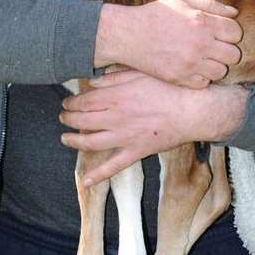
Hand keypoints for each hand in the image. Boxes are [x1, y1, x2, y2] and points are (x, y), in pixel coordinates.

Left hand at [59, 70, 247, 184]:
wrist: (192, 109)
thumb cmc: (167, 88)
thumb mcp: (139, 74)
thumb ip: (113, 78)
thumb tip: (92, 82)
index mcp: (116, 96)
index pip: (84, 101)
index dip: (72, 102)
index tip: (66, 101)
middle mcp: (116, 117)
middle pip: (83, 120)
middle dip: (68, 118)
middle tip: (62, 116)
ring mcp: (125, 136)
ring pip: (91, 142)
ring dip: (74, 141)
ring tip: (65, 138)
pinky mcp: (136, 151)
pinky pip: (114, 166)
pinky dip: (99, 175)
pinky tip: (86, 180)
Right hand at [95, 0, 242, 87]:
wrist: (129, 34)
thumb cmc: (156, 15)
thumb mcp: (182, 1)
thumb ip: (211, 4)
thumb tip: (235, 13)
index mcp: (202, 22)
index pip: (236, 32)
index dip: (230, 32)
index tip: (220, 32)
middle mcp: (199, 43)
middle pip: (233, 55)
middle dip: (226, 49)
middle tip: (213, 46)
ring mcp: (190, 63)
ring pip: (221, 71)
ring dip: (214, 64)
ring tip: (202, 57)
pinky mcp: (180, 77)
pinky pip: (204, 83)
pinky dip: (200, 76)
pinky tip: (191, 66)